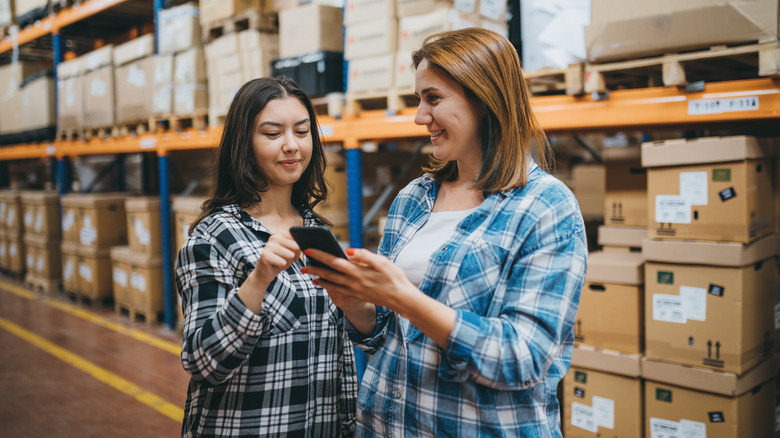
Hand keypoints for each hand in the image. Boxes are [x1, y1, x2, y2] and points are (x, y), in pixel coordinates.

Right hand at [252, 233, 301, 285]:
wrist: (264, 272)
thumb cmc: (279, 261)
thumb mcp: (292, 252)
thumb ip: (297, 247)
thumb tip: (300, 247)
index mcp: (281, 233)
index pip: (298, 239)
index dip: (297, 249)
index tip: (289, 252)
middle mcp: (274, 237)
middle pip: (296, 247)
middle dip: (293, 256)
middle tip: (284, 258)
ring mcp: (269, 245)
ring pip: (290, 255)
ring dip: (287, 262)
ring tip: (279, 261)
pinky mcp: (265, 255)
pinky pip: (282, 262)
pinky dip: (281, 266)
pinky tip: (274, 265)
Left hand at [304, 247, 455, 347]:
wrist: (401, 299)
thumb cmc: (394, 278)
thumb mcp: (382, 262)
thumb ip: (364, 256)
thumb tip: (348, 250)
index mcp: (358, 271)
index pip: (334, 261)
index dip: (320, 255)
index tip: (308, 250)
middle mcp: (353, 282)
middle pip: (329, 274)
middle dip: (315, 268)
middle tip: (302, 264)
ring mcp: (354, 291)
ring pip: (332, 283)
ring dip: (319, 278)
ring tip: (308, 274)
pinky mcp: (357, 296)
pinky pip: (338, 291)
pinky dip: (328, 286)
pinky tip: (323, 283)